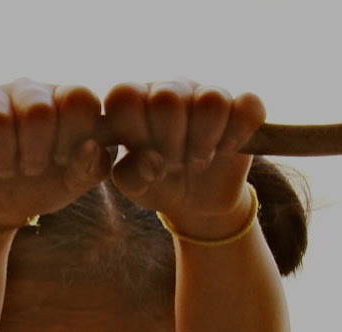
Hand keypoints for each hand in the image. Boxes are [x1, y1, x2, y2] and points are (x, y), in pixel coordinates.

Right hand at [0, 78, 111, 227]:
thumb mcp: (75, 182)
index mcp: (64, 101)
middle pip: (37, 111)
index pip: (78, 99)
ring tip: (5, 168)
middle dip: (35, 153)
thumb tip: (88, 146)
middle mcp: (30, 91)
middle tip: (31, 169)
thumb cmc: (44, 185)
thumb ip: (91, 166)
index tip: (62, 158)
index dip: (71, 135)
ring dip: (2, 157)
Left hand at [104, 79, 264, 237]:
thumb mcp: (134, 185)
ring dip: (203, 142)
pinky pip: (249, 107)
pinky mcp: (242, 107)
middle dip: (170, 143)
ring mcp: (206, 93)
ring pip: (211, 101)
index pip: (124, 95)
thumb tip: (152, 162)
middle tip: (173, 162)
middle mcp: (168, 89)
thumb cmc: (155, 183)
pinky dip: (238, 136)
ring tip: (196, 159)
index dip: (133, 130)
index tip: (142, 153)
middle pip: (167, 98)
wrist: (194, 200)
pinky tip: (225, 150)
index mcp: (134, 102)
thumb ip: (129, 175)